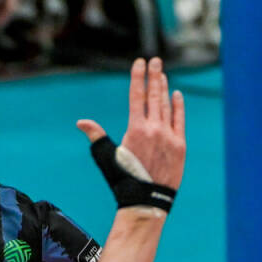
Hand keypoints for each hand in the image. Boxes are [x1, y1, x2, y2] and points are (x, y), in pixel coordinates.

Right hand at [75, 58, 185, 191]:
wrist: (146, 201)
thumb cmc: (123, 180)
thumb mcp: (106, 157)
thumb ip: (96, 136)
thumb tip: (81, 122)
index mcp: (136, 129)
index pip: (137, 95)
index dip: (139, 77)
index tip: (140, 62)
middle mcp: (154, 129)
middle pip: (154, 96)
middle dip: (155, 76)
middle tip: (156, 61)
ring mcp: (169, 136)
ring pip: (166, 106)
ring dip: (164, 89)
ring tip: (162, 75)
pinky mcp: (180, 145)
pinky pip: (180, 120)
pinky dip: (178, 106)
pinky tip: (177, 95)